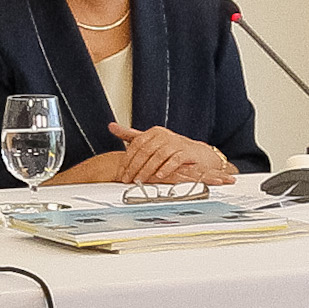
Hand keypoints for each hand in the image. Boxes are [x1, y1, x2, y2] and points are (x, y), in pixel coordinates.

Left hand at [107, 123, 236, 186]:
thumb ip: (131, 135)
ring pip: (158, 157)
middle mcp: (164, 135)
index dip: (127, 159)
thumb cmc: (172, 148)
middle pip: (145, 151)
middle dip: (135, 167)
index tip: (121, 172)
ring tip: (140, 180)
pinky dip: (166, 168)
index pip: (136, 144)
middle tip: (128, 179)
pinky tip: (159, 176)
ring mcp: (176, 143)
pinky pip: (174, 160)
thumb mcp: (150, 140)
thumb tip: (111, 126)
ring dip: (147, 170)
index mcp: (154, 132)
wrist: (197, 154)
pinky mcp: (186, 152)